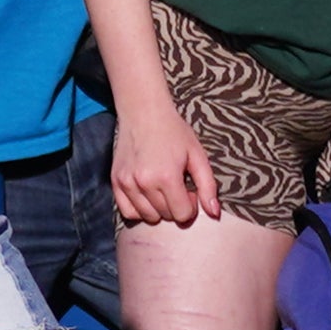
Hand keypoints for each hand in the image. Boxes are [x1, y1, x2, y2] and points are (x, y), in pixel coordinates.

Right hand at [107, 94, 218, 230]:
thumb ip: (208, 186)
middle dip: (176, 206)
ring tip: (162, 188)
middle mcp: (144, 182)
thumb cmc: (174, 132)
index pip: (182, 215)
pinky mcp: (116, 181)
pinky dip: (139, 209)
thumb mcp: (198, 155)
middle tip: (177, 186)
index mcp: (167, 176)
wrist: (144, 112)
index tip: (189, 191)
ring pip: (147, 217)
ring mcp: (127, 182)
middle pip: (166, 216)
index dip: (191, 206)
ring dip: (158, 209)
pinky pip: (127, 211)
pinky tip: (147, 194)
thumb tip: (214, 214)